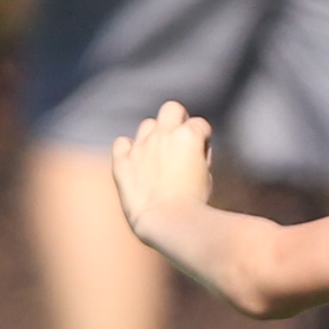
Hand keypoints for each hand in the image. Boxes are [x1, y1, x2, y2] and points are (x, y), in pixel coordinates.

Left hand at [109, 103, 212, 240]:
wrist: (167, 220)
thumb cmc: (194, 203)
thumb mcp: (207, 175)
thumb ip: (198, 156)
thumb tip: (193, 152)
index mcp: (189, 135)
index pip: (200, 125)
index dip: (203, 140)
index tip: (202, 156)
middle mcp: (163, 134)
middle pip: (172, 108)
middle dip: (178, 120)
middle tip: (180, 140)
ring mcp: (141, 146)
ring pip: (147, 124)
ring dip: (154, 135)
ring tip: (159, 156)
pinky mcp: (123, 162)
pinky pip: (121, 143)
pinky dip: (128, 148)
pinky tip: (136, 162)